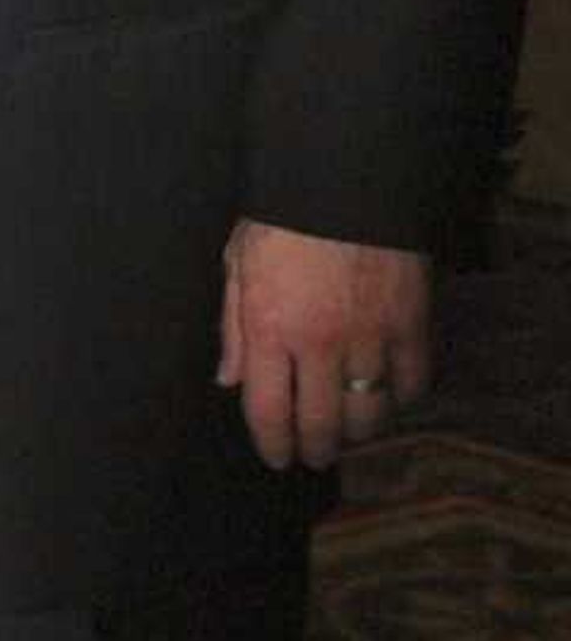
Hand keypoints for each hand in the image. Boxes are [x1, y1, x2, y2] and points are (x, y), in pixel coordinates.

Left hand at [218, 218, 429, 469]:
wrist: (345, 181)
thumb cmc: (281, 219)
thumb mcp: (237, 264)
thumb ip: (233, 328)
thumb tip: (229, 381)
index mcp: (270, 328)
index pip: (268, 410)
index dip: (272, 444)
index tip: (277, 458)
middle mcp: (320, 344)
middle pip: (322, 424)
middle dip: (317, 450)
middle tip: (314, 457)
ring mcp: (370, 339)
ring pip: (370, 413)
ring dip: (358, 431)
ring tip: (348, 432)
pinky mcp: (411, 327)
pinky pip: (412, 383)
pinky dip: (402, 397)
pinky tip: (389, 396)